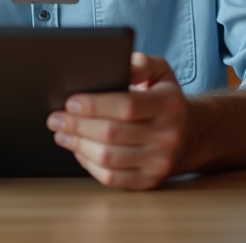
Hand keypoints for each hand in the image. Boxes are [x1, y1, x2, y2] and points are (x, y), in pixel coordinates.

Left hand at [47, 52, 186, 189]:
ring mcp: (160, 162)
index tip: (70, 102)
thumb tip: (119, 66)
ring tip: (61, 133)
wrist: (190, 134)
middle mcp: (168, 135)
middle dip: (77, 125)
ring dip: (78, 145)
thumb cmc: (164, 97)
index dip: (94, 105)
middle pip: (112, 133)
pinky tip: (79, 151)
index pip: (127, 106)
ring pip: (109, 158)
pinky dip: (89, 165)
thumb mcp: (159, 71)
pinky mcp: (149, 181)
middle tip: (55, 118)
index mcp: (169, 104)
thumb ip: (140, 63)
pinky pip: (112, 178)